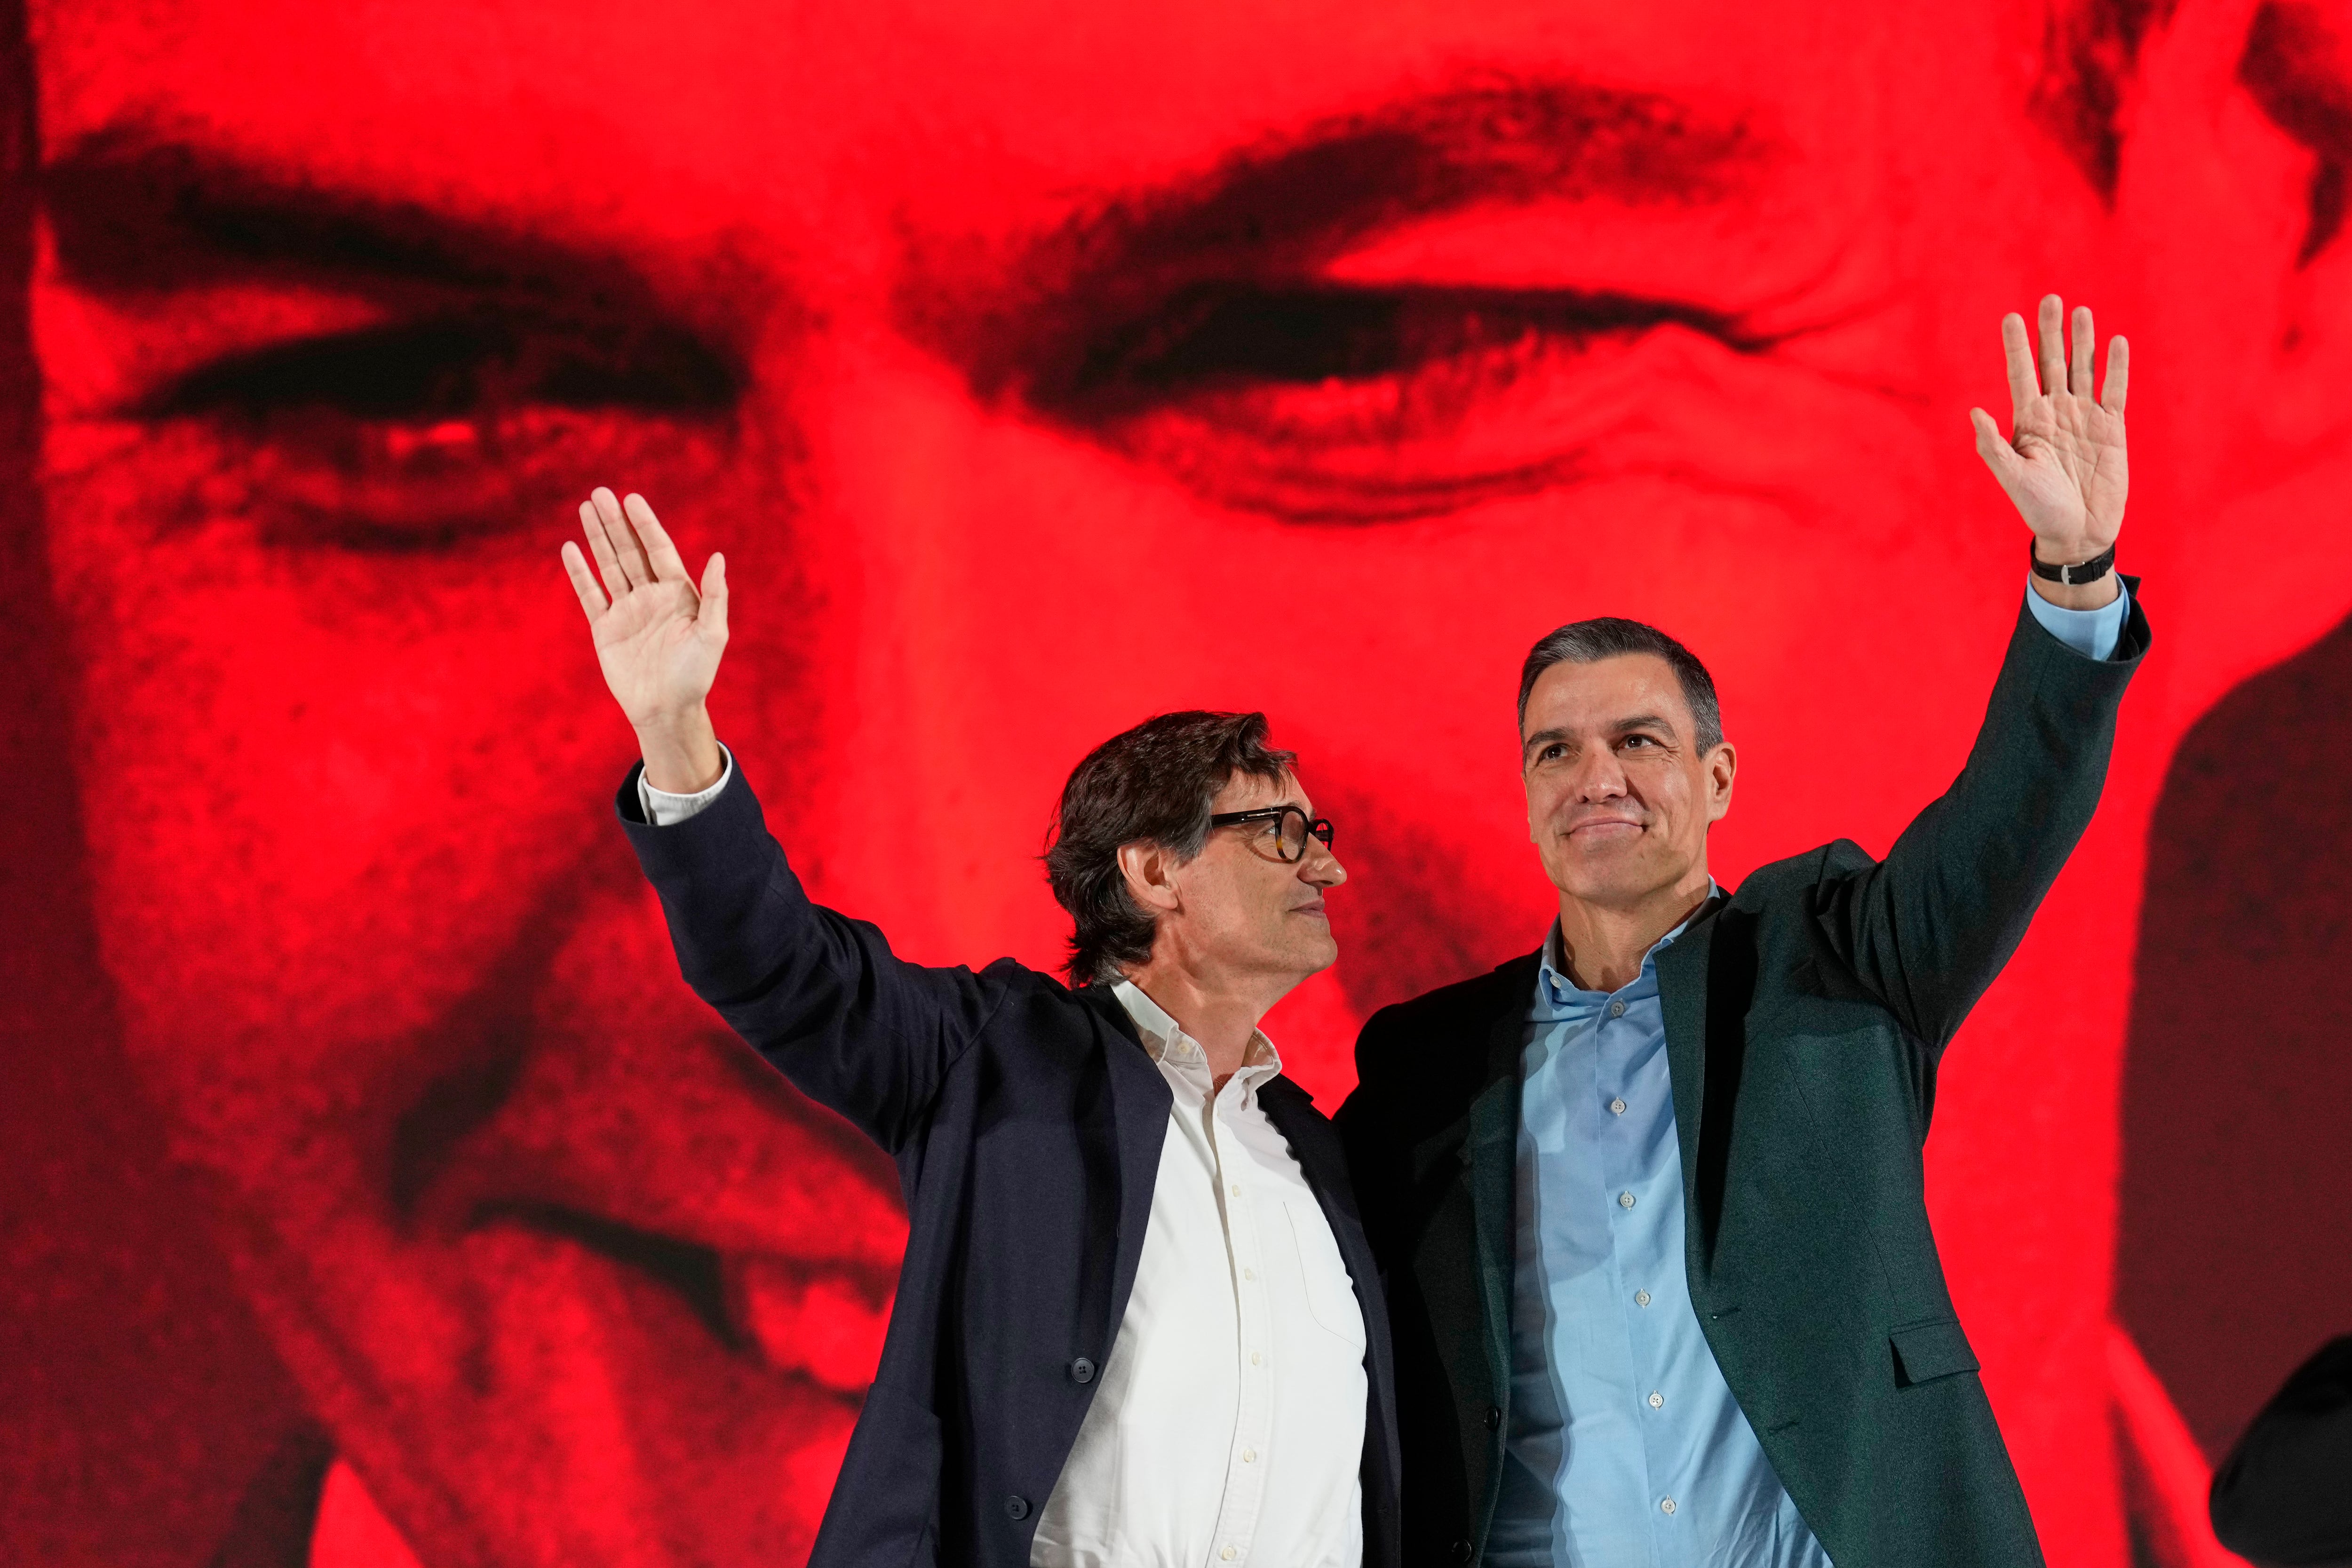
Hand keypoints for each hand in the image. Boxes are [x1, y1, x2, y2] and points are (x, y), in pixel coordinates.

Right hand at [560, 487, 728, 791]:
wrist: (667, 710)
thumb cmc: (696, 674)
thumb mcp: (713, 635)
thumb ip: (716, 595)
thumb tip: (718, 556)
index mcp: (679, 593)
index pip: (659, 549)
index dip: (645, 524)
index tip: (632, 499)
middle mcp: (651, 596)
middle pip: (630, 551)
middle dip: (615, 523)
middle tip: (600, 493)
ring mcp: (626, 611)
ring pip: (609, 566)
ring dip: (597, 538)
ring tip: (586, 508)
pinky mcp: (605, 629)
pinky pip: (590, 595)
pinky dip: (580, 573)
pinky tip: (571, 548)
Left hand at [1970, 295, 2128, 583]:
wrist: (2077, 532)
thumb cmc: (2039, 509)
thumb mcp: (2012, 477)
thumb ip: (1993, 446)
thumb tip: (1975, 412)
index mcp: (2028, 421)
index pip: (2021, 374)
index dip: (2016, 346)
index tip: (2010, 316)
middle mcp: (2055, 412)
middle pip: (2053, 363)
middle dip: (2050, 332)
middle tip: (2050, 299)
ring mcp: (2085, 417)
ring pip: (2083, 369)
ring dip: (2083, 342)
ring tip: (2081, 312)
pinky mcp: (2112, 427)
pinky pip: (2115, 391)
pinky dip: (2116, 367)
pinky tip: (2117, 342)